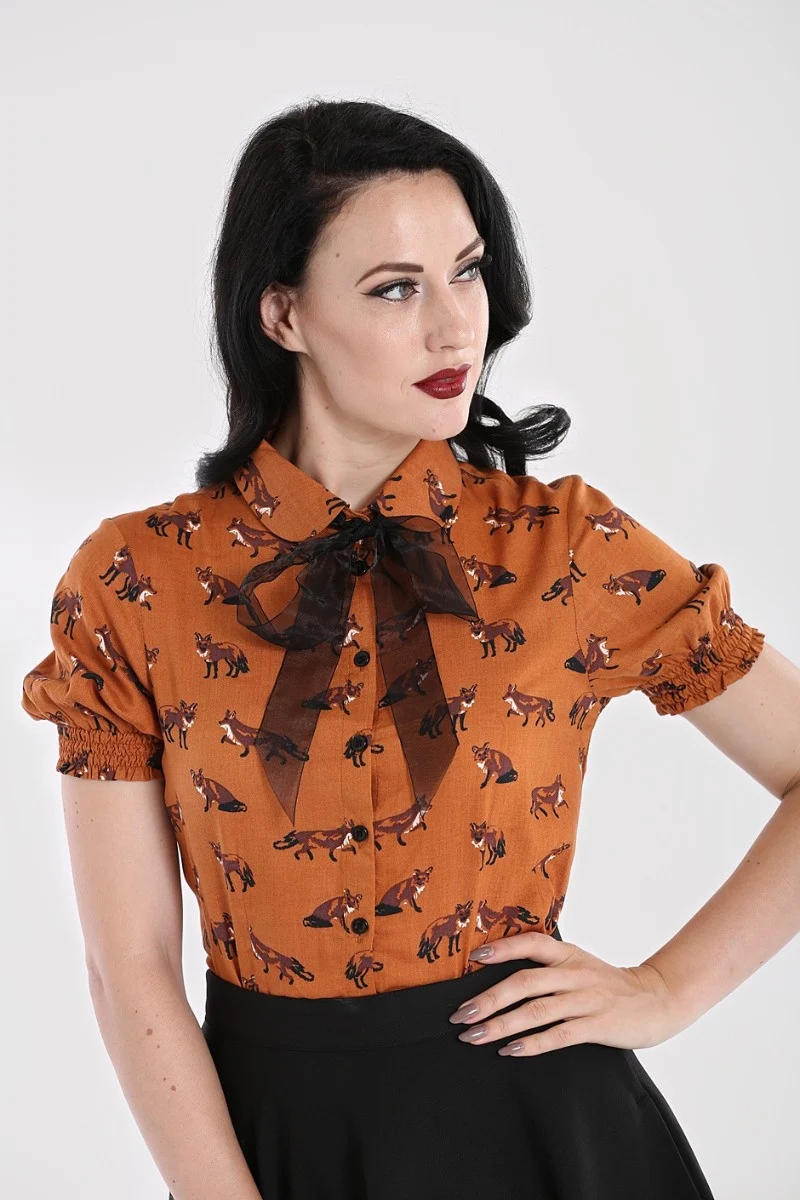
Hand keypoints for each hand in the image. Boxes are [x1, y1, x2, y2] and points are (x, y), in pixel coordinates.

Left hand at [448, 931, 687, 1056]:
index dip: (502, 948)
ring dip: (501, 1024)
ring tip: (475, 1036)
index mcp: (568, 954)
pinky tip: (510, 1050)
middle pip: (524, 982)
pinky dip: (532, 1043)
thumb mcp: (579, 965)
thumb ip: (549, 968)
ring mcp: (587, 999)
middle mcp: (575, 973)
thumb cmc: (610, 985)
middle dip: (488, 999)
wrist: (659, 999)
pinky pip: (559, 1035)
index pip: (530, 943)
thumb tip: (502, 978)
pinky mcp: (598, 1025)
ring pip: (536, 1010)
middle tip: (460, 1015)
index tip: (473, 958)